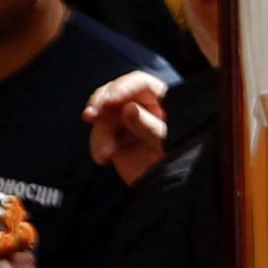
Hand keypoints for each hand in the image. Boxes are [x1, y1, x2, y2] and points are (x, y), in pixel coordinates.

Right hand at [84, 69, 170, 184]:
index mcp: (160, 99)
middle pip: (115, 93)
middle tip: (90, 115)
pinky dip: (97, 144)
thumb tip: (128, 108)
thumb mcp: (167, 141)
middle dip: (100, 102)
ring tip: (105, 153)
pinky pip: (100, 134)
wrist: (170, 184)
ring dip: (100, 133)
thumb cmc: (178, 157)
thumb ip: (148, 125)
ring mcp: (126, 119)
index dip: (123, 88)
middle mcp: (142, 105)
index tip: (109, 99)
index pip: (140, 83)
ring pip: (104, 115)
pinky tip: (102, 158)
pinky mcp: (115, 135)